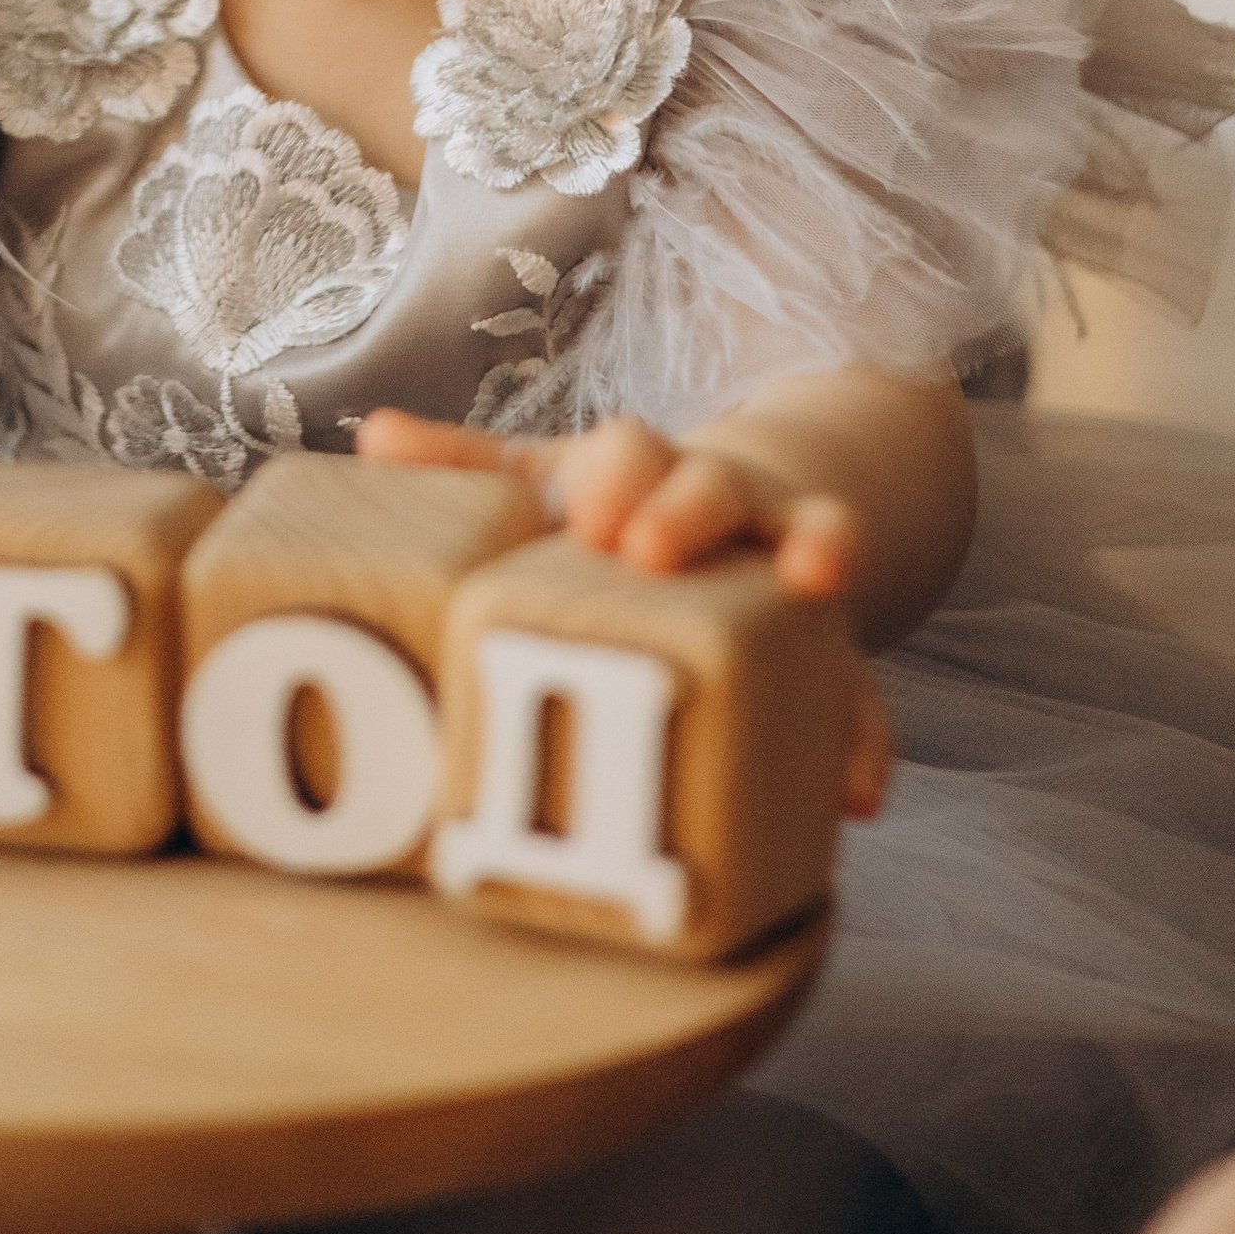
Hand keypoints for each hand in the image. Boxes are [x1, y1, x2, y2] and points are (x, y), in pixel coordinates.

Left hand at [358, 404, 891, 817]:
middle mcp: (720, 504)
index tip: (585, 512)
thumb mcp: (543, 484)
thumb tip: (372, 439)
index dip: (612, 474)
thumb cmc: (613, 507)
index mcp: (641, 470)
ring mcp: (782, 569)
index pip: (630, 449)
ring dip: (816, 551)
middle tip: (648, 549)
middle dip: (685, 511)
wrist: (742, 508)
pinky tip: (854, 794)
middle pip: (713, 485)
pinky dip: (862, 738)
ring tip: (815, 583)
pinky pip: (860, 689)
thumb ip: (465, 470)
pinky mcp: (830, 651)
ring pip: (812, 542)